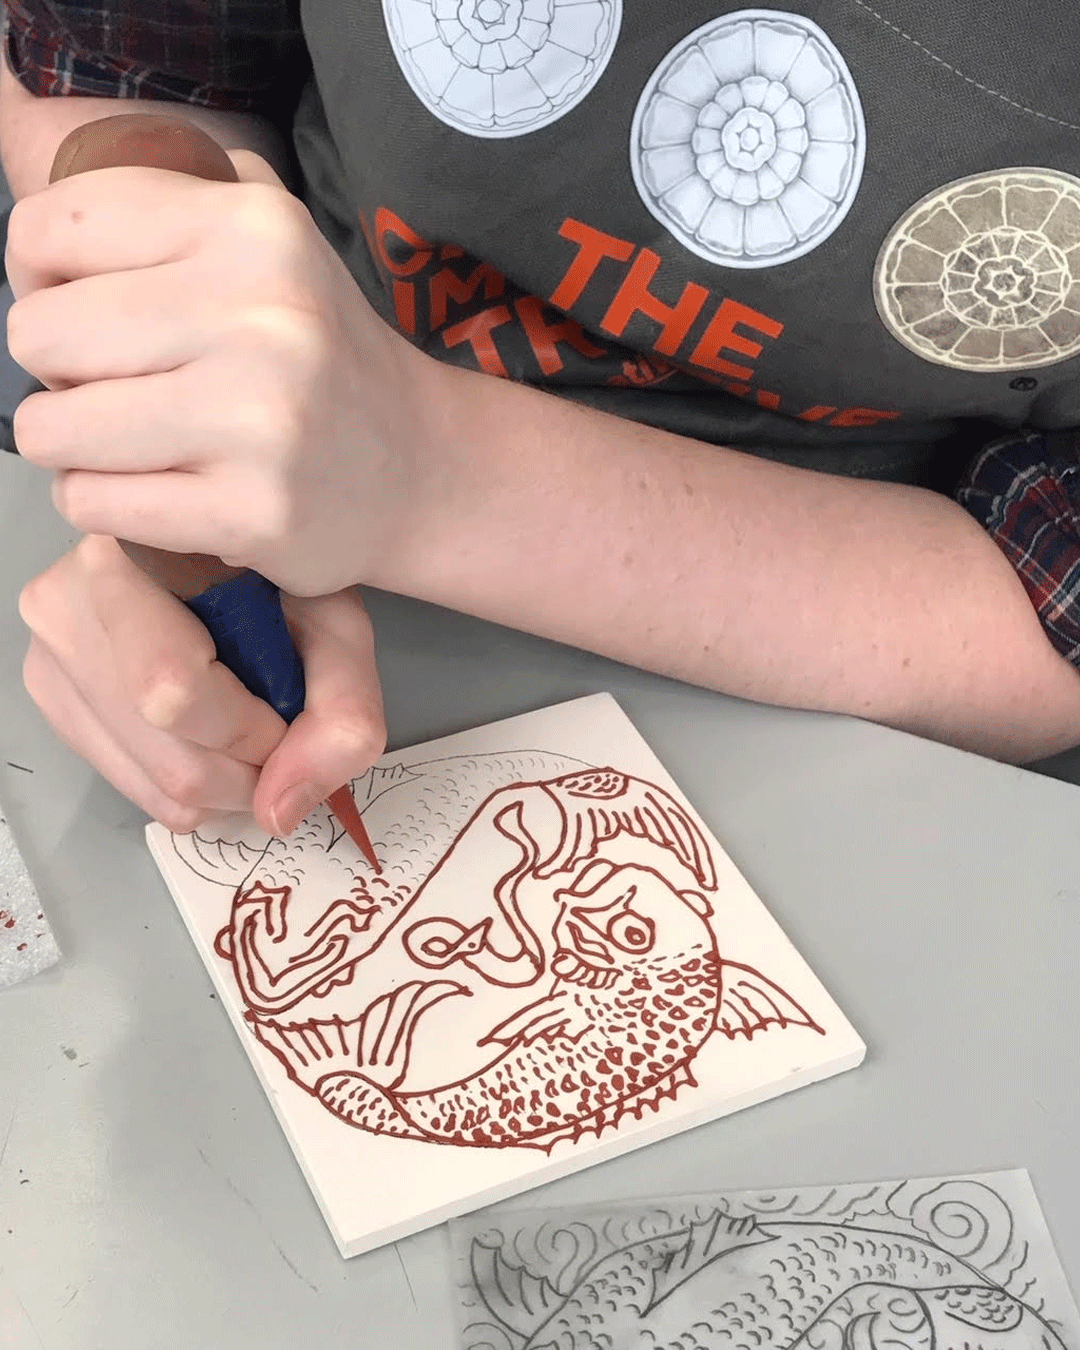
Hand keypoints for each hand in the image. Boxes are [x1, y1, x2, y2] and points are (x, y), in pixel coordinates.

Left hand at [5, 152, 428, 595]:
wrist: (422, 471)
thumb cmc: (324, 359)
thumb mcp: (281, 242)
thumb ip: (185, 195)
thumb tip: (55, 211)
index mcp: (253, 231)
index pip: (47, 231)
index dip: (37, 278)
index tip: (83, 311)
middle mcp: (259, 317)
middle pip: (38, 335)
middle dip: (57, 370)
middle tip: (116, 388)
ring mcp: (256, 422)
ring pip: (51, 428)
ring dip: (71, 444)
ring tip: (131, 442)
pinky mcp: (250, 513)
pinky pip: (92, 503)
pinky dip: (101, 502)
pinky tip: (154, 489)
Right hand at [19, 536, 385, 834]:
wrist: (236, 558)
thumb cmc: (285, 581)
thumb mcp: (338, 628)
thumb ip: (340, 712)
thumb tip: (278, 811)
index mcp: (132, 557)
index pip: (174, 691)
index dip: (252, 732)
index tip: (290, 710)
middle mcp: (65, 603)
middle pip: (169, 755)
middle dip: (249, 770)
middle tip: (280, 728)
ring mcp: (48, 654)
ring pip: (154, 784)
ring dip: (227, 783)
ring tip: (249, 722)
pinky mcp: (50, 696)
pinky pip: (135, 787)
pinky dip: (193, 784)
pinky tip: (209, 729)